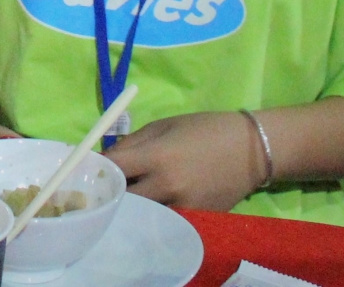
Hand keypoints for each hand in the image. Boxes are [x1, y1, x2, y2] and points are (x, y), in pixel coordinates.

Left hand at [106, 111, 264, 210]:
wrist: (252, 150)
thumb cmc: (205, 129)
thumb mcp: (163, 125)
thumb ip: (132, 142)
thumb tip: (106, 157)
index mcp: (157, 157)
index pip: (113, 169)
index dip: (97, 168)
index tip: (90, 167)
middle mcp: (167, 186)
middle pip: (123, 198)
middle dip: (112, 190)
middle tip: (107, 183)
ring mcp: (183, 207)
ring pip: (143, 212)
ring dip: (133, 203)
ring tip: (131, 191)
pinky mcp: (197, 218)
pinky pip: (165, 218)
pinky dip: (156, 210)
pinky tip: (156, 200)